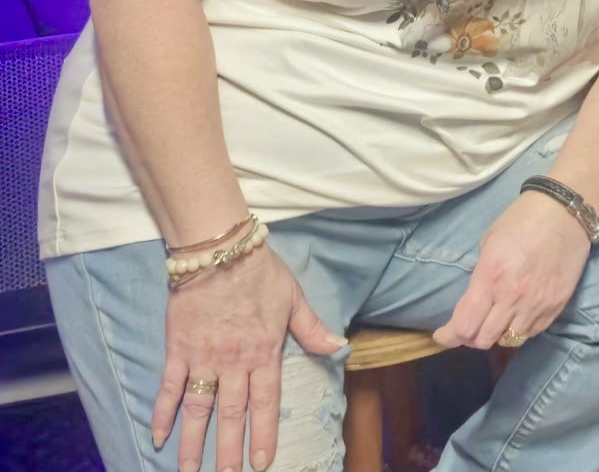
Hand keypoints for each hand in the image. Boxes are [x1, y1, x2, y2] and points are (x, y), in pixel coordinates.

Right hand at [153, 245, 344, 471]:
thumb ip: (312, 328)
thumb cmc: (261, 272)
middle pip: (231, 415)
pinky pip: (169, 387)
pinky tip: (157, 437)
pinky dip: (162, 413)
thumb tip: (339, 347)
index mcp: (264, 352)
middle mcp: (234, 362)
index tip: (261, 464)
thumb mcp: (294, 298)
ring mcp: (203, 357)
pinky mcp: (178, 349)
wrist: (220, 249)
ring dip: (193, 444)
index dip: (263, 436)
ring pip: (198, 410)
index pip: (265, 404)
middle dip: (228, 452)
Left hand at [433, 190, 593, 351]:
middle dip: (471, 336)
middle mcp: (512, 297)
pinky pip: (532, 332)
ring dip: (498, 333)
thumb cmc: (522, 220)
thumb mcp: (489, 244)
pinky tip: (519, 314)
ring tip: (498, 319)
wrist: (565, 211)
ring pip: (508, 340)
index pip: (464, 326)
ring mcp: (537, 304)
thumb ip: (481, 278)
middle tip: (472, 324)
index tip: (444, 335)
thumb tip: (475, 302)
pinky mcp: (556, 305)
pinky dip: (521, 329)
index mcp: (490, 277)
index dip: (449, 336)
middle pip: (483, 340)